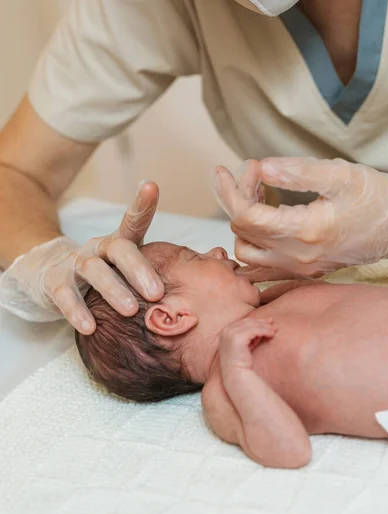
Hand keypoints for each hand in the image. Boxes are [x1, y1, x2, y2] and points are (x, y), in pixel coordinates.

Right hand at [0, 182, 163, 333]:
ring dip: (113, 290)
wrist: (50, 274)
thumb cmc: (105, 274)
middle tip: (157, 293)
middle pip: (119, 249)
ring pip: (94, 271)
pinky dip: (77, 311)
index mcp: (120, 242)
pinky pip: (65, 295)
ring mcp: (75, 263)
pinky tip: (90, 327)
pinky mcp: (54, 282)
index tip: (151, 187)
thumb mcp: (128, 267)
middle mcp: (99, 248)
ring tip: (130, 311)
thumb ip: (160, 267)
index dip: (142, 204)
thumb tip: (211, 262)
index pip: (133, 220)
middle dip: (138, 269)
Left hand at [213, 157, 387, 276]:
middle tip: (255, 173)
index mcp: (304, 231)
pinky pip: (262, 266)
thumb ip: (296, 172)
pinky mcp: (304, 270)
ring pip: (247, 252)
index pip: (245, 215)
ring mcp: (299, 267)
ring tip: (260, 194)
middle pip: (241, 231)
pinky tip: (265, 219)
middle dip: (239, 197)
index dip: (230, 189)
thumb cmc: (376, 199)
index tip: (227, 169)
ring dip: (244, 221)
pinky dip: (254, 241)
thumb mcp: (340, 175)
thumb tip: (260, 169)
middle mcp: (296, 256)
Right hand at [219, 318, 275, 373]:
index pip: (243, 322)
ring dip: (264, 326)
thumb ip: (252, 336)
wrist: (237, 375)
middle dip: (261, 322)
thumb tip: (264, 327)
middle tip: (272, 322)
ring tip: (274, 329)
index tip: (267, 322)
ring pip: (252, 325)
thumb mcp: (246, 346)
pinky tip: (271, 334)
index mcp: (226, 332)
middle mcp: (226, 331)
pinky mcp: (237, 337)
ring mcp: (230, 333)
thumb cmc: (242, 362)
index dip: (255, 321)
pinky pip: (254, 330)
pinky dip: (264, 331)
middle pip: (247, 322)